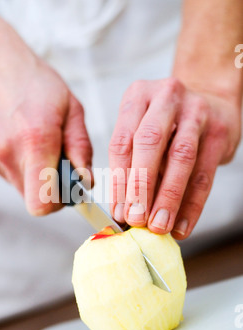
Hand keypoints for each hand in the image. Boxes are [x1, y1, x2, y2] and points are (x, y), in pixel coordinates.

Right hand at [0, 2, 92, 215]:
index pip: (43, 203)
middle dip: (48, 187)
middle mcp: (6, 152)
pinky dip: (16, 163)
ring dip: (32, 174)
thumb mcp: (70, 107)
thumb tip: (85, 181)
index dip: (58, 203)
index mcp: (36, 140)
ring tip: (33, 142)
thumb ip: (81, 148)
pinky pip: (5, 172)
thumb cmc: (32, 79)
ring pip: (19, 186)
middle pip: (32, 198)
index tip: (67, 189)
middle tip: (55, 161)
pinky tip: (16, 137)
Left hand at [109, 77, 240, 238]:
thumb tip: (123, 209)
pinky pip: (204, 173)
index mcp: (137, 96)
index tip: (118, 211)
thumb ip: (132, 163)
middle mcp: (165, 98)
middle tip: (135, 218)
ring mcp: (195, 111)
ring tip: (159, 225)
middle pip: (150, 143)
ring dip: (168, 198)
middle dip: (141, 186)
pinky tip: (181, 225)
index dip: (118, 180)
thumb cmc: (167, 122)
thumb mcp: (142, 129)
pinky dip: (192, 204)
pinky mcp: (218, 130)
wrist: (209, 100)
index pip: (122, 142)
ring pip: (180, 158)